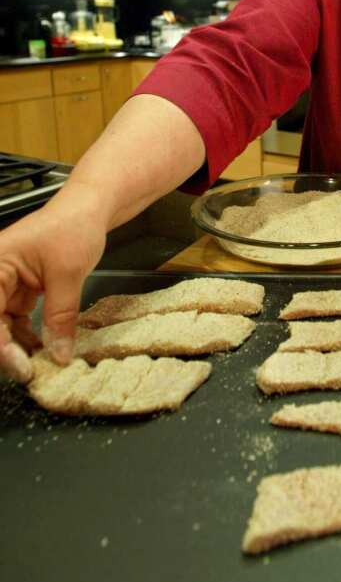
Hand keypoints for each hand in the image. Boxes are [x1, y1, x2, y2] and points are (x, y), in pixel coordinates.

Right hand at [0, 185, 106, 382]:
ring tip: (40, 364)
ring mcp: (5, 283)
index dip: (0, 345)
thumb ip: (60, 316)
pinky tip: (44, 347)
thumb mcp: (68, 273)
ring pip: (2, 324)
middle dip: (6, 349)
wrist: (91, 208)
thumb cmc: (74, 226)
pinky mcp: (20, 289)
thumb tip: (58, 355)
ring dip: (17, 346)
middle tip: (29, 372)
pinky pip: (16, 319)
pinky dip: (28, 335)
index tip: (20, 367)